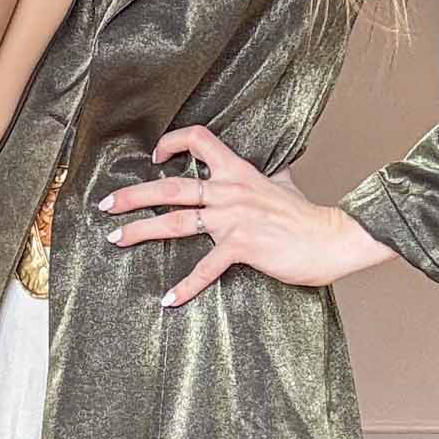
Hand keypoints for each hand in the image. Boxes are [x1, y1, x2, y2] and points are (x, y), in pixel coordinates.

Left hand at [95, 123, 395, 306]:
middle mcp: (230, 191)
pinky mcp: (242, 246)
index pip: (200, 139)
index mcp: (239, 171)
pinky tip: (169, 299)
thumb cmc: (308, 216)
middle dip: (134, 195)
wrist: (332, 238)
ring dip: (142, 230)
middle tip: (107, 204)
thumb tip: (270, 167)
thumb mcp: (285, 183)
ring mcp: (234, 218)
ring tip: (116, 238)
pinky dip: (186, 286)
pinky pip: (206, 267)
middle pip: (172, 187)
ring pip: (177, 221)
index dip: (173, 142)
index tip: (156, 156)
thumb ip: (268, 175)